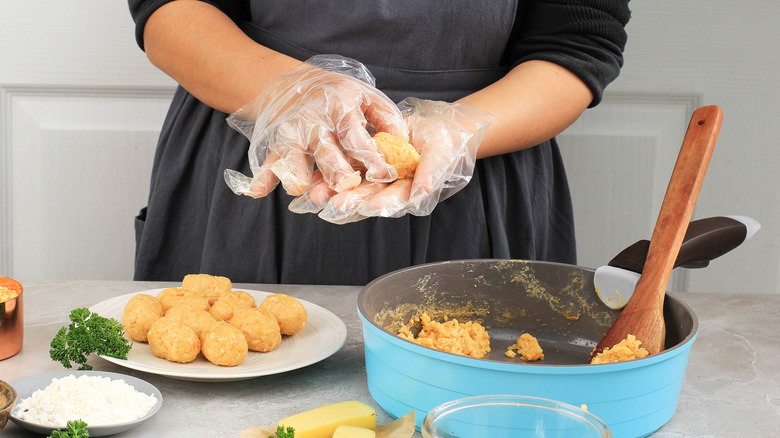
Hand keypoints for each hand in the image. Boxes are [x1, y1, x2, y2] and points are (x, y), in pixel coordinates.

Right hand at [224, 55, 405, 197]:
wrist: (298, 83)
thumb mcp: (368, 98)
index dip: (370, 154)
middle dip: (334, 166)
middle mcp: (316, 119)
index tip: (382, 173)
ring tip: (298, 187)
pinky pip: (270, 158)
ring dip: (295, 169)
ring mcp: (294, 130)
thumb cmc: (341, 96)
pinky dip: (264, 174)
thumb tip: (402, 145)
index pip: (357, 135)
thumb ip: (386, 120)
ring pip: (294, 152)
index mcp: (341, 106)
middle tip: (344, 184)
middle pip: (325, 146)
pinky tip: (258, 190)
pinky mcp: (278, 141)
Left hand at [290, 98, 492, 223]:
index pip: (396, 199)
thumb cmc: (446, 142)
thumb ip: (431, 173)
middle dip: (352, 200)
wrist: (439, 127)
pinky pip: (348, 168)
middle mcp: (391, 188)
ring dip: (335, 191)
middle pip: (370, 196)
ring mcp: (378, 176)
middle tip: (334, 204)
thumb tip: (422, 190)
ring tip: (316, 195)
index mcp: (411, 191)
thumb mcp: (442, 155)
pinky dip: (331, 173)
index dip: (383, 203)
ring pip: (354, 185)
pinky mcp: (366, 162)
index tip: (369, 206)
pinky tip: (314, 176)